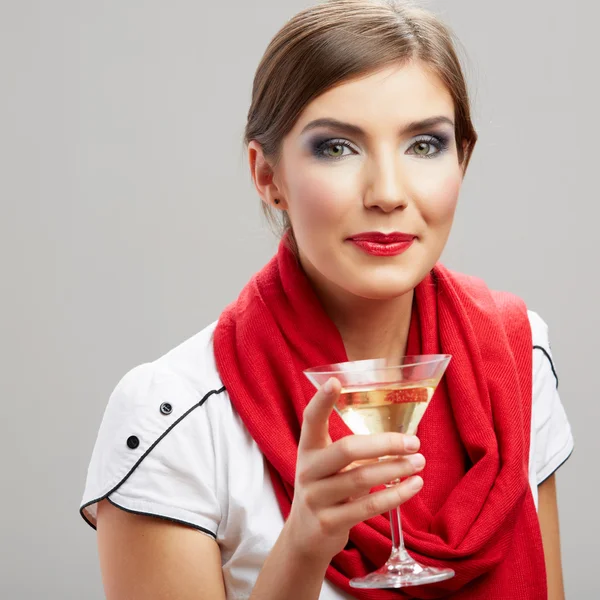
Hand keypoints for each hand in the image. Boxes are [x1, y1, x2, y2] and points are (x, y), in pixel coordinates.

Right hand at [284, 377, 424, 563]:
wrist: (304, 537)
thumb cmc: (325, 490)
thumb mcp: (328, 467)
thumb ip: (353, 451)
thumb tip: (400, 437)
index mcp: (308, 449)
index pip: (311, 419)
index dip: (322, 400)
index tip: (336, 381)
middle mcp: (308, 471)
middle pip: (347, 449)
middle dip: (385, 443)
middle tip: (414, 441)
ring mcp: (316, 498)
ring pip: (362, 478)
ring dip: (396, 469)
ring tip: (419, 462)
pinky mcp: (329, 523)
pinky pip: (368, 507)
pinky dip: (395, 495)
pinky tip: (413, 486)